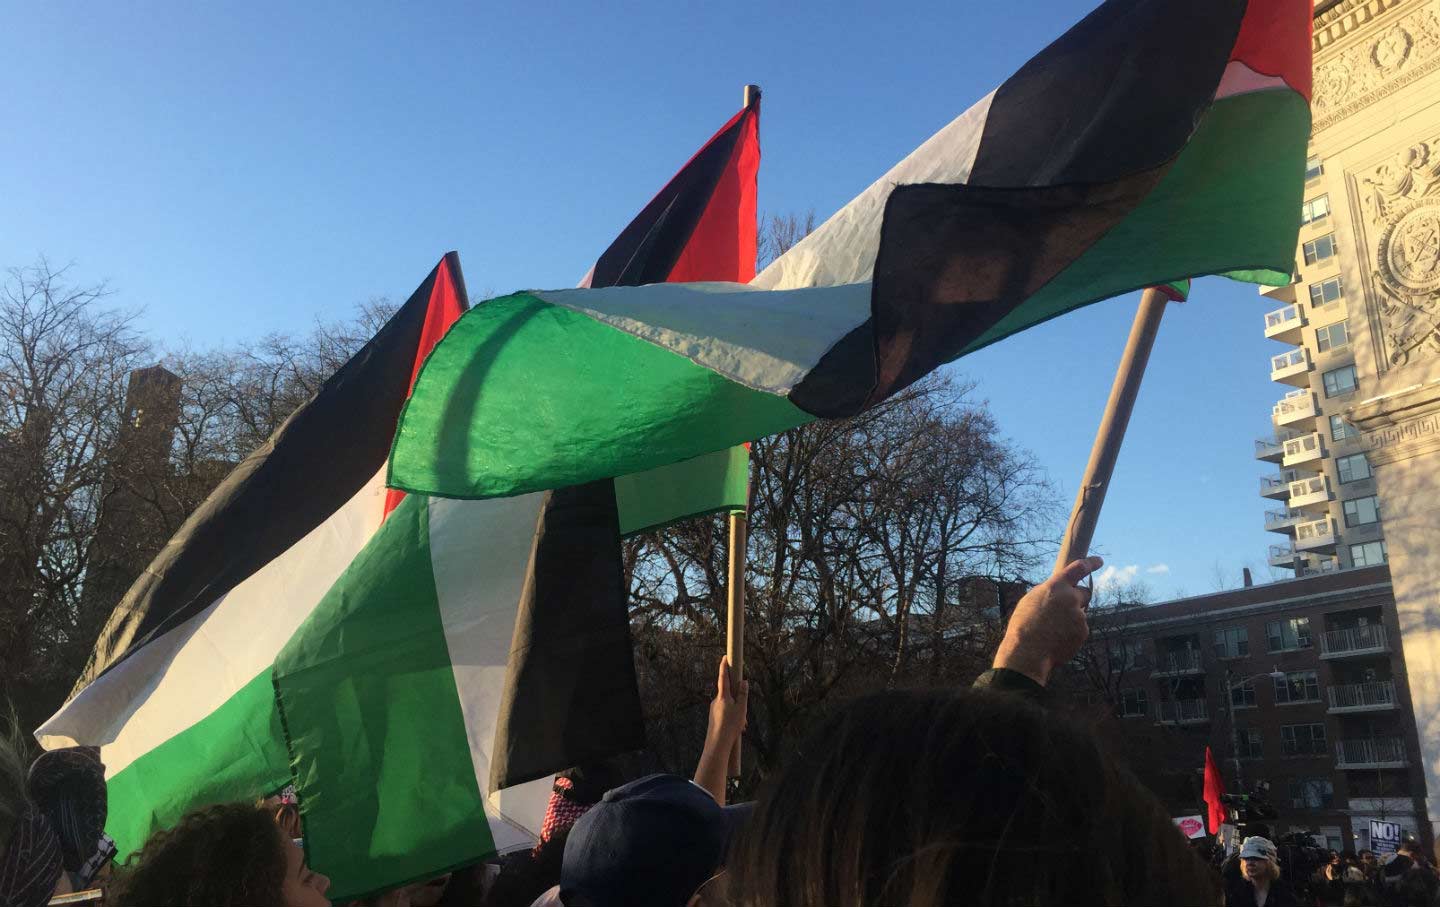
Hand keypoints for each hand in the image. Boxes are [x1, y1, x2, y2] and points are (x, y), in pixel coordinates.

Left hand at [695, 657, 747, 803]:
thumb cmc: (730, 726)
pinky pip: (725, 714)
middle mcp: (716, 701)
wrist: (717, 743)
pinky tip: (738, 729)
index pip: (723, 677)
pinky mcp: (713, 718)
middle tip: (744, 714)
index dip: (724, 667)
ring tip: (742, 725)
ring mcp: (713, 709)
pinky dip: (732, 718)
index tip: (724, 657)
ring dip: (736, 712)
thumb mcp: (741, 709)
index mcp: (722, 696)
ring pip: (728, 706)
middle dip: (738, 700)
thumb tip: (743, 682)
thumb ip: (743, 695)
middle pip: (728, 694)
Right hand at [992, 556, 1101, 685]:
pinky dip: (1071, 633)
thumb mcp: (1032, 600)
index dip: (1091, 563)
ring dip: (1070, 620)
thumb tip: (1060, 592)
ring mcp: (1079, 615)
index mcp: (1056, 586)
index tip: (1099, 561)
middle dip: (1078, 598)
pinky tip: (1057, 639)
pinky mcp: (1083, 631)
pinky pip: (1079, 629)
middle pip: (1085, 593)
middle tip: (1065, 609)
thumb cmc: (1024, 625)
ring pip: (1079, 614)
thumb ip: (1050, 592)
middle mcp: (1071, 598)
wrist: (1028, 651)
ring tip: (1051, 630)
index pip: (1079, 568)